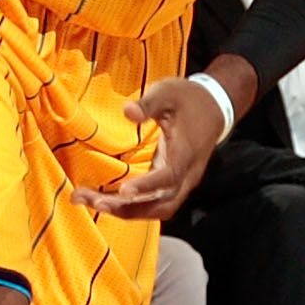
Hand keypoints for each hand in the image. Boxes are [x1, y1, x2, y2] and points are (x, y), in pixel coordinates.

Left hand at [72, 74, 230, 219]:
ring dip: (126, 211)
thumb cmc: (188, 99)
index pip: (169, 176)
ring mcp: (182, 182)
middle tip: (92, 201)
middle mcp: (187, 174)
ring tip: (91, 201)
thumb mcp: (168, 92)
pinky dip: (132, 207)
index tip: (122, 191)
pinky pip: (154, 204)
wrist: (213, 108)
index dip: (147, 186)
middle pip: (161, 204)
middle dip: (127, 208)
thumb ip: (148, 103)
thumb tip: (127, 111)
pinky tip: (106, 199)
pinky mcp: (174, 184)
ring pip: (157, 209)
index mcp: (185, 152)